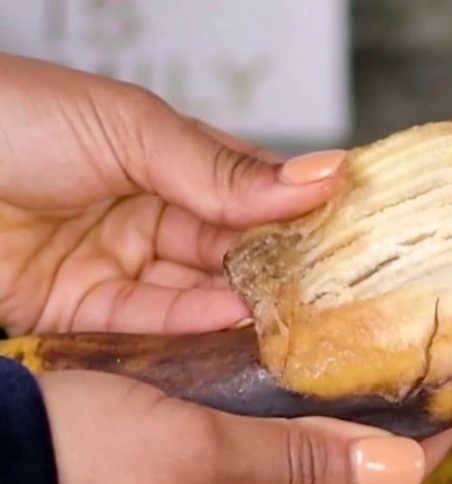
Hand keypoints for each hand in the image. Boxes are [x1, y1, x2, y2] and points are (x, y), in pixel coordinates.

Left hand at [0, 53, 345, 336]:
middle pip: (230, 252)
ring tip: (286, 315)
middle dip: (274, 272)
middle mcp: (153, 216)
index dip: (296, 214)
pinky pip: (149, 320)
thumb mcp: (133, 130)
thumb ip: (222, 169)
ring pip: (197, 293)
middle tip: (324, 292)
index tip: (344, 236)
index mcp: (171, 162)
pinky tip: (228, 319)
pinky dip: (189, 322)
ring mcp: (122, 264)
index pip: (252, 194)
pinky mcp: (88, 308)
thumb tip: (318, 175)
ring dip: (239, 304)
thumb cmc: (15, 119)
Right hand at [39, 370, 451, 483]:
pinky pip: (258, 471)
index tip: (447, 411)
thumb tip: (398, 465)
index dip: (406, 462)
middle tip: (409, 386)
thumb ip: (295, 460)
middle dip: (372, 446)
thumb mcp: (191, 453)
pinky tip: (302, 398)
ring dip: (330, 436)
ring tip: (370, 384)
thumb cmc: (73, 459)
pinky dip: (286, 435)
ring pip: (295, 482)